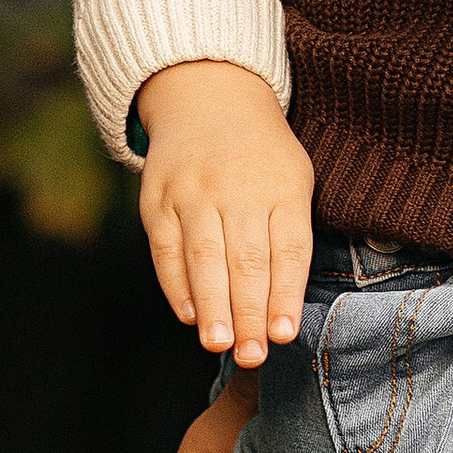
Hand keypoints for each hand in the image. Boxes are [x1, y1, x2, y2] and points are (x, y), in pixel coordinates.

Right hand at [136, 59, 314, 365]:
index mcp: (282, 185)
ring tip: (220, 344)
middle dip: (249, 312)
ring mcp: (194, 190)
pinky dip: (176, 285)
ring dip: (212, 306)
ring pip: (204, 257)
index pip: (287, 248)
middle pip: (246, 259)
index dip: (285, 294)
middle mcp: (237, 187)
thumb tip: (283, 311)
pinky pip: (166, 248)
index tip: (285, 334)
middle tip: (253, 355)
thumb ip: (291, 238)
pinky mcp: (157, 197)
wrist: (209, 96)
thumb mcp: (294, 179)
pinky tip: (190, 315)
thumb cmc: (262, 157)